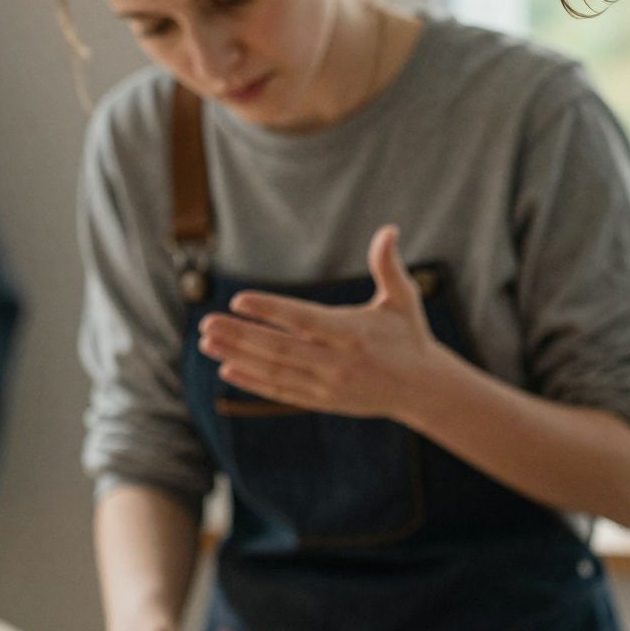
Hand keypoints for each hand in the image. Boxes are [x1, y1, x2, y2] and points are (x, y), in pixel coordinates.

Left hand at [197, 223, 442, 418]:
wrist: (422, 389)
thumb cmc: (409, 337)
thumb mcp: (404, 300)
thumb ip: (389, 266)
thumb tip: (389, 229)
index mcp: (355, 334)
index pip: (305, 320)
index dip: (271, 310)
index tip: (239, 299)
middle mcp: (339, 362)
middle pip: (281, 349)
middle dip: (241, 336)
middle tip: (207, 322)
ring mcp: (329, 385)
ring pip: (276, 371)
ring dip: (238, 356)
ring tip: (207, 342)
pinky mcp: (323, 400)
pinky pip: (281, 391)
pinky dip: (253, 382)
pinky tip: (227, 368)